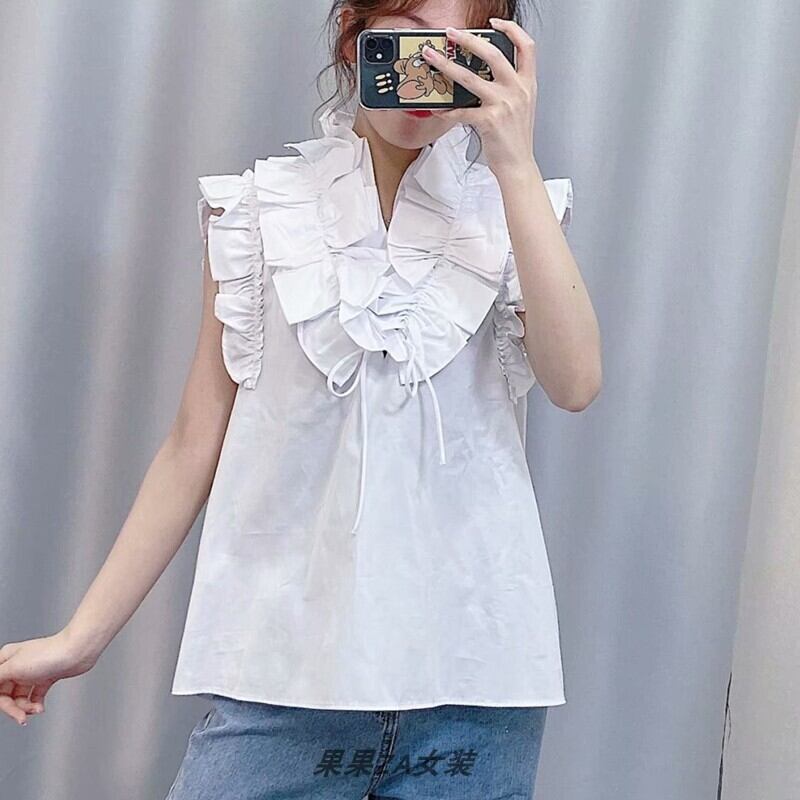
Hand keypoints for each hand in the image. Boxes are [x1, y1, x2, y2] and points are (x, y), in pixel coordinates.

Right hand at [0, 628, 97, 725]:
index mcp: (6, 659)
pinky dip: (35, 705)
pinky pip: (35, 697)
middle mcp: (18, 665)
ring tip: (36, 710)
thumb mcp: (14, 667)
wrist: (78, 651)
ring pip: (20, 697)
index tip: (6, 708)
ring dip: (26, 707)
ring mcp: (32, 672)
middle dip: (13, 708)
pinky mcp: (46, 678)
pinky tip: (40, 708)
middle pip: (6, 694)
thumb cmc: (49, 654)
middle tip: (21, 718)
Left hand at [421, 18, 538, 180]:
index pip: (526, 46)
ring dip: (446, 65)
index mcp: (528, 84)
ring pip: (470, 78)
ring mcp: (503, 104)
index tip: (494, 23)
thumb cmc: (515, 139)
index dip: (511, 29)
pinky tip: (437, 110)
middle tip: (451, 34)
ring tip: (432, 58)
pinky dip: (446, 111)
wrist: (518, 165)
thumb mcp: (520, 107)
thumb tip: (483, 74)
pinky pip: (461, 111)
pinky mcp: (489, 121)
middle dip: (469, 40)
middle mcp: (517, 90)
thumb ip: (509, 87)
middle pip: (493, 54)